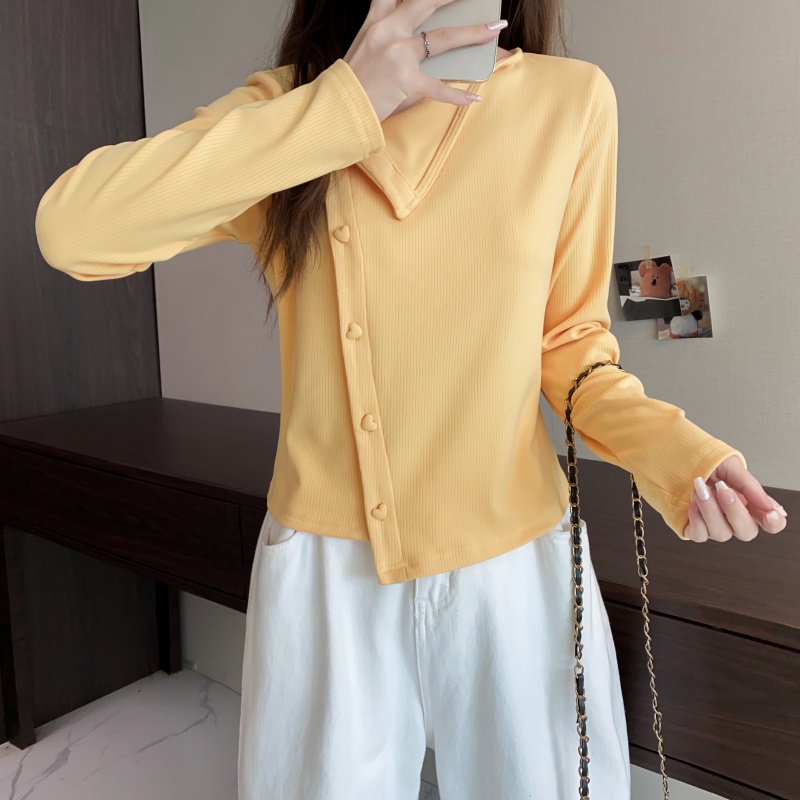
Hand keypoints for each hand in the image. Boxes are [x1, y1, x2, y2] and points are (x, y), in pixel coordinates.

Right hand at [343, 0, 506, 120]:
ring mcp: (397, 55)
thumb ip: (389, 34)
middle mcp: (388, 31)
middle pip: (427, 2)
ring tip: (494, 30)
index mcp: (377, 20)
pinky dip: (457, 95)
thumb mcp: (365, 47)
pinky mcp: (403, 82)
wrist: (336, 109)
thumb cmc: (353, 83)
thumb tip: (425, 39)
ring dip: (473, 33)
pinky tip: (474, 98)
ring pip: (443, 38)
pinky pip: (437, 88)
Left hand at [683, 455, 787, 541]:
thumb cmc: (705, 463)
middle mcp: (733, 519)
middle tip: (723, 489)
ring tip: (701, 488)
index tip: (770, 514)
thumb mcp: (730, 467)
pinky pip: (699, 535)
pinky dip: (696, 518)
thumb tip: (770, 507)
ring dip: (711, 510)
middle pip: (746, 532)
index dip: (774, 523)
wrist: (675, 459)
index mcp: (748, 503)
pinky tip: (692, 501)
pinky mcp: (694, 529)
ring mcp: (714, 525)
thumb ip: (750, 487)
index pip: (771, 523)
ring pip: (721, 534)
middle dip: (735, 511)